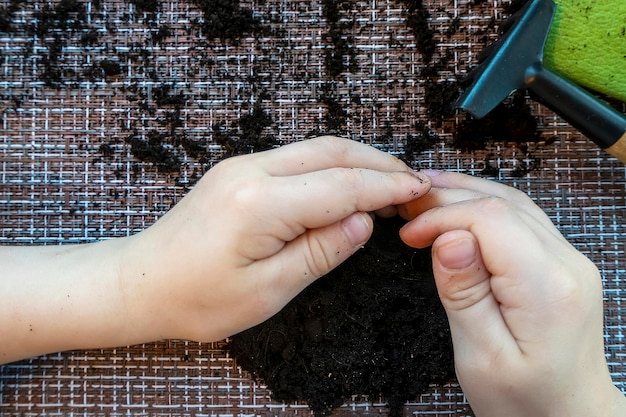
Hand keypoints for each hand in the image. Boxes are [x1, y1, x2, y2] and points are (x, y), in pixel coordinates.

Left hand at [120, 136, 430, 342]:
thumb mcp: (267, 291)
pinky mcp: (239, 170)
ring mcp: (242, 165)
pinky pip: (296, 157)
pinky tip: (347, 182)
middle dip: (378, 164)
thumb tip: (363, 224)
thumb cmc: (196, 298)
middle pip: (332, 153)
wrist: (140, 282)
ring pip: (315, 149)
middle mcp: (252, 171)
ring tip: (389, 180)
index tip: (419, 190)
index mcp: (260, 204)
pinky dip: (331, 165)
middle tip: (412, 182)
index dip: (386, 187)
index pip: (342, 186)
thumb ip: (320, 253)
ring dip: (356, 161)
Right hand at [398, 171, 624, 416]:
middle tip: (406, 202)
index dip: (442, 216)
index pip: (489, 220)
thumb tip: (448, 238)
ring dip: (466, 194)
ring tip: (424, 192)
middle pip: (502, 204)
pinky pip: (522, 218)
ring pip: (513, 203)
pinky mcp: (562, 263)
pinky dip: (485, 206)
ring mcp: (570, 260)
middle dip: (448, 197)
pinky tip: (459, 204)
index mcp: (547, 288)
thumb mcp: (480, 356)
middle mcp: (567, 264)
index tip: (407, 233)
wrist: (571, 416)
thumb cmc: (525, 400)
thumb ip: (464, 293)